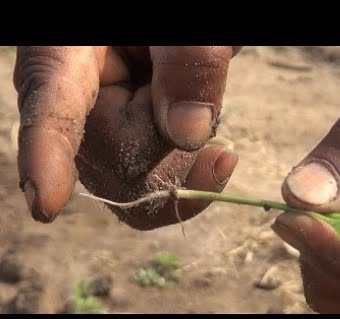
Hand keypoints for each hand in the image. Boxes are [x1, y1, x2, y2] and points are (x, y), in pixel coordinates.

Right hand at [14, 46, 240, 228]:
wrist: (167, 40)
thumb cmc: (172, 17)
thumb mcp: (186, 29)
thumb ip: (188, 63)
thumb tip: (188, 136)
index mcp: (66, 60)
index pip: (53, 112)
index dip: (48, 156)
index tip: (45, 204)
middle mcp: (73, 109)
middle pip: (119, 164)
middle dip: (172, 140)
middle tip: (191, 86)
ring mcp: (97, 139)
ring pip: (139, 189)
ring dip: (185, 156)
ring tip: (192, 101)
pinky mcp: (122, 157)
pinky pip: (151, 197)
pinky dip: (191, 182)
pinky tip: (219, 159)